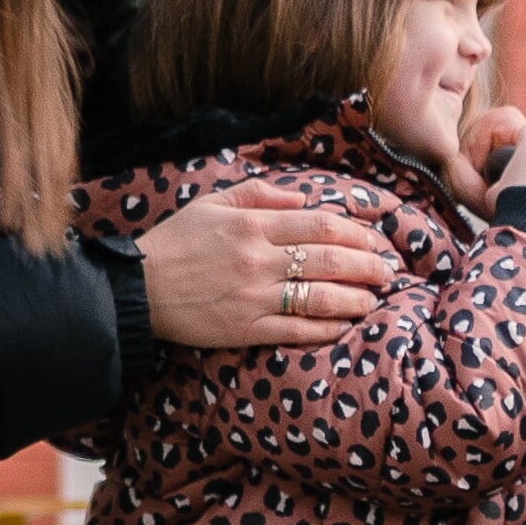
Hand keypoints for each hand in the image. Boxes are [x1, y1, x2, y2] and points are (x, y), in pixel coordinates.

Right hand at [134, 187, 402, 347]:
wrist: (137, 288)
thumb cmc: (175, 242)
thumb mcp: (212, 203)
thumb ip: (259, 195)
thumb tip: (303, 198)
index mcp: (253, 224)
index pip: (322, 224)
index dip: (358, 233)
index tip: (376, 241)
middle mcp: (258, 259)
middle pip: (330, 259)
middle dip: (368, 266)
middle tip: (388, 271)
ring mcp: (254, 296)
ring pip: (321, 297)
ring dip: (356, 299)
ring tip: (374, 299)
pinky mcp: (246, 329)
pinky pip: (297, 329)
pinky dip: (327, 328)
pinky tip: (345, 325)